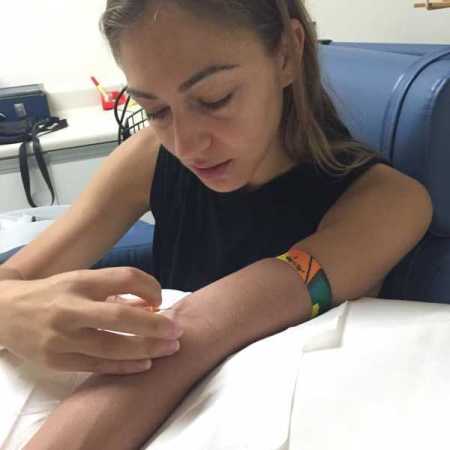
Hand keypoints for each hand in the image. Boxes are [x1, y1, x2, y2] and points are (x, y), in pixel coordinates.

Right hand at [0, 267, 182, 373]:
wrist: (6, 312)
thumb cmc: (53, 294)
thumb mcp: (81, 281)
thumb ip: (114, 290)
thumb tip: (151, 305)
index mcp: (80, 281)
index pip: (126, 277)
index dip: (151, 287)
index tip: (160, 300)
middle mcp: (71, 307)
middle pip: (122, 315)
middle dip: (156, 325)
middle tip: (177, 330)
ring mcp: (62, 337)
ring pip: (113, 346)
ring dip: (147, 348)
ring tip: (170, 348)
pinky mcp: (56, 361)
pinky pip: (97, 366)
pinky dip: (125, 366)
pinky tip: (145, 364)